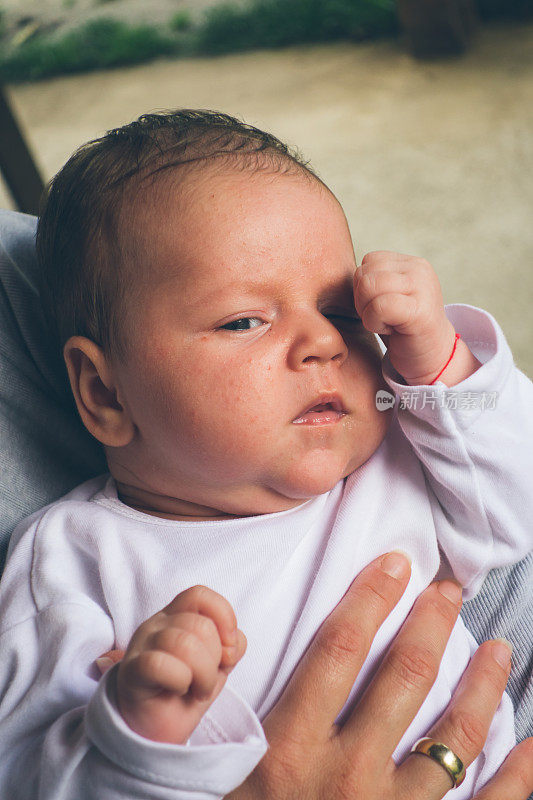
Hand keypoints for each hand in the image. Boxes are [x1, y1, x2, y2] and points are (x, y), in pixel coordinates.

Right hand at [113, 585, 245, 743]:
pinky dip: (179, 680)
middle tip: (206, 681)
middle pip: (200, 624)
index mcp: (177, 615)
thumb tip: (233, 641)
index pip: (200, 595)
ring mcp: (141, 645)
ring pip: (184, 643)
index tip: (229, 650)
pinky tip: (179, 691)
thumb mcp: (218, 665)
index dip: (223, 617)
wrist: (157, 732)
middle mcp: (156, 624)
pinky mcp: (130, 672)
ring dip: (202, 674)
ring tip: (198, 690)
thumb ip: (231, 644)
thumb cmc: (187, 692)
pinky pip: (159, 664)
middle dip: (215, 659)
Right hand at [223, 553, 532, 799]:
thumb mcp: (222, 778)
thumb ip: (241, 723)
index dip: (370, 597)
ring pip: (453, 737)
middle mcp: (346, 777)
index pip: (338, 648)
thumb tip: (240, 656)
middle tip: (449, 590)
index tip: (396, 562)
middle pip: (403, 678)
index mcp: (290, 751)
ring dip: (481, 685)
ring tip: (499, 648)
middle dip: (431, 624)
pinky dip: (519, 775)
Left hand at [354, 252, 480, 384]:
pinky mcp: (420, 311)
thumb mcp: (390, 296)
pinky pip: (379, 306)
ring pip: (369, 286)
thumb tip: (354, 273)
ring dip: (367, 312)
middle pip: (365, 273)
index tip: (380, 306)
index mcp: (411, 263)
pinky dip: (374, 322)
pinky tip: (390, 330)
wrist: (433, 358)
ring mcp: (422, 288)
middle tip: (381, 318)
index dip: (363, 286)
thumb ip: (375, 280)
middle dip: (361, 300)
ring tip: (386, 322)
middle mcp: (419, 270)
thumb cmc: (405, 330)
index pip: (369, 261)